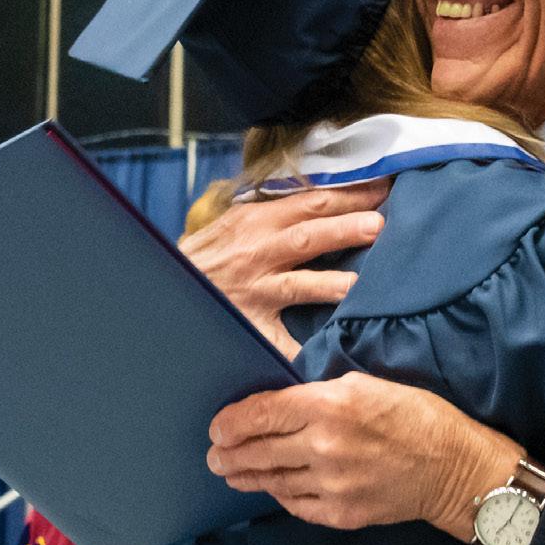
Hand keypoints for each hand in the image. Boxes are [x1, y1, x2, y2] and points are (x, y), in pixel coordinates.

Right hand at [179, 183, 388, 358]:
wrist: (161, 288)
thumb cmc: (206, 256)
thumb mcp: (234, 223)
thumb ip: (274, 211)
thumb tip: (324, 196)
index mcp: (256, 220)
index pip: (310, 202)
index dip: (349, 195)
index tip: (383, 189)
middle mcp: (256, 252)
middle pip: (309, 236)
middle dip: (345, 229)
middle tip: (379, 225)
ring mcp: (253, 290)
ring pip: (297, 285)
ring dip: (331, 284)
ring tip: (359, 285)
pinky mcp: (248, 324)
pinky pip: (277, 341)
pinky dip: (298, 349)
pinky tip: (325, 355)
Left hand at [207, 372, 521, 542]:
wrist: (454, 468)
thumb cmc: (418, 416)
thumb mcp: (369, 384)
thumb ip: (324, 392)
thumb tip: (287, 401)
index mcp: (330, 405)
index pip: (261, 412)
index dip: (231, 421)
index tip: (218, 426)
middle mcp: (323, 445)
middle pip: (256, 450)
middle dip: (228, 452)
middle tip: (214, 454)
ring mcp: (330, 483)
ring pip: (271, 480)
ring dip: (245, 476)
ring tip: (230, 472)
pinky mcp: (340, 512)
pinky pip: (295, 503)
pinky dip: (279, 494)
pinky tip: (272, 488)